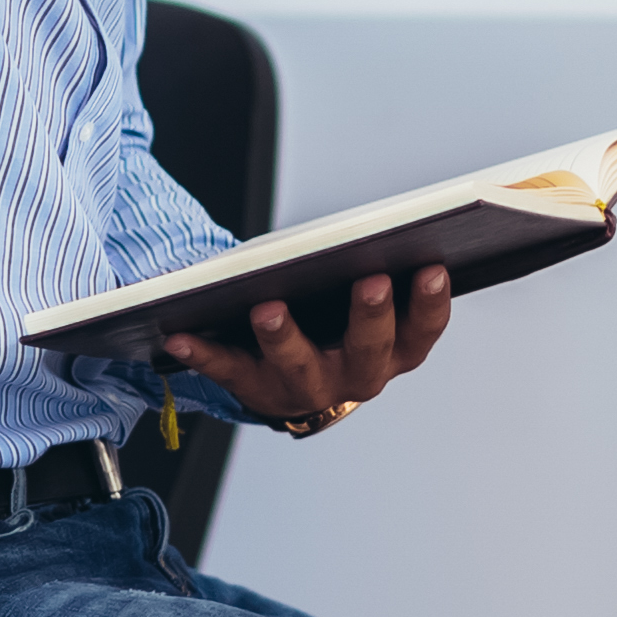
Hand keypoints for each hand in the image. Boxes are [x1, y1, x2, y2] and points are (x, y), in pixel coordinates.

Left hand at [162, 263, 450, 425]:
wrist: (292, 381)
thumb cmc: (336, 319)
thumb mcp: (364, 299)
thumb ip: (376, 268)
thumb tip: (380, 226)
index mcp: (393, 351)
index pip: (421, 331)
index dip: (430, 303)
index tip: (433, 266)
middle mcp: (355, 376)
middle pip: (367, 351)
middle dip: (370, 316)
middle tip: (370, 281)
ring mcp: (304, 387)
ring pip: (297, 367)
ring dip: (284, 337)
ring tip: (268, 308)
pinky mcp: (254, 389)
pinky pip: (228, 371)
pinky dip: (204, 353)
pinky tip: (182, 335)